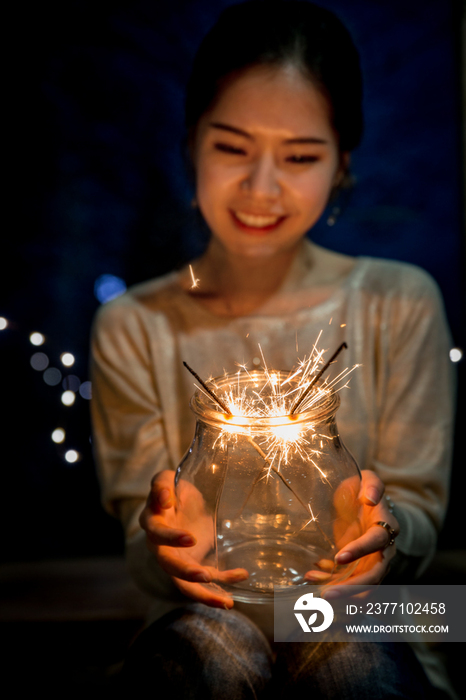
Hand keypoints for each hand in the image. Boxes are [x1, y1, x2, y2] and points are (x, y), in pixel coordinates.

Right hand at [139, 470, 247, 607]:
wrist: (177, 503)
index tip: (191, 538)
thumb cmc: (171, 489)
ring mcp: (175, 560)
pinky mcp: (191, 564)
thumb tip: (164, 496)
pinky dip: (223, 581)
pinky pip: (205, 579)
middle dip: (186, 572)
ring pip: (183, 583)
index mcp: (152, 523)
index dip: (171, 538)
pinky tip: (241, 576)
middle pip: (168, 565)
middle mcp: (159, 546)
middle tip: (205, 575)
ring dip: (203, 594)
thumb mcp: (165, 479)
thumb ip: (161, 484)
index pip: (157, 533)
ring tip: (226, 601)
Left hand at [306, 470, 398, 594]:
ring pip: (365, 588)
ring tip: (317, 593)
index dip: (360, 550)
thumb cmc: (364, 490)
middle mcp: (385, 550)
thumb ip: (372, 484)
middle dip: (352, 587)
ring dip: (342, 594)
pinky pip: (351, 585)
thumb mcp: (368, 479)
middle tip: (326, 595)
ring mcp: (374, 563)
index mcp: (386, 527)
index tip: (338, 557)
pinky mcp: (362, 570)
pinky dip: (333, 585)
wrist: (367, 504)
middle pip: (375, 575)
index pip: (376, 542)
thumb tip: (370, 498)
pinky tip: (312, 578)